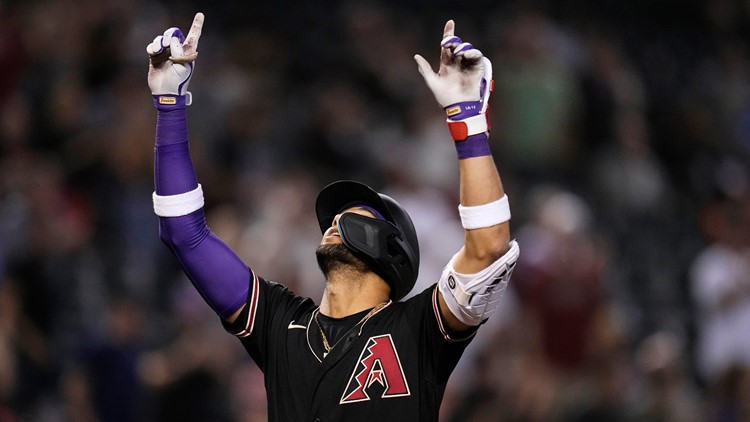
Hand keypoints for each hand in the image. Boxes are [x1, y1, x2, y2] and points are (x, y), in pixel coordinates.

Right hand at [147, 12, 203, 104]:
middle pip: (173, 33)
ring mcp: (166, 53)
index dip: (197, 25)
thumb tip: (172, 40)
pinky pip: (152, 45)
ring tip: (159, 50)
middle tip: (167, 44)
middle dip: (169, 34)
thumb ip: (179, 51)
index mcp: (188, 53)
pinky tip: (153, 52)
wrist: (165, 93)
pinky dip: (152, 47)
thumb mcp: (183, 67)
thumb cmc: (178, 82)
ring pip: (161, 38)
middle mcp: (177, 51)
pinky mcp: (155, 57)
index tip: (200, 14)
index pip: (194, 36)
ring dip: (159, 42)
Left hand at [414, 20, 491, 140]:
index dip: (448, 34)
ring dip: (462, 47)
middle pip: (457, 44)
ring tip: (457, 53)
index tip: (450, 22)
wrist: (459, 107)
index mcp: (446, 64)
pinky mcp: (476, 69)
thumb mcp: (432, 82)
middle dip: (453, 40)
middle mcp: (457, 62)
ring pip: (466, 48)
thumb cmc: (445, 97)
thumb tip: (416, 56)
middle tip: (448, 42)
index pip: (447, 46)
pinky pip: (476, 56)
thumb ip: (425, 69)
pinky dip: (472, 53)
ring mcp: (467, 65)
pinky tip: (466, 55)